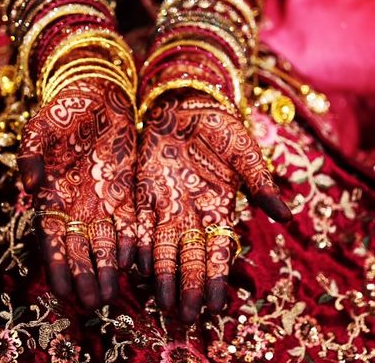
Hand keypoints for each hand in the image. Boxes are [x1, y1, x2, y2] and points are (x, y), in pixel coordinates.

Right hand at [17, 79, 136, 309]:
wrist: (100, 96)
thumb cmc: (66, 110)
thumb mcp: (42, 127)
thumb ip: (30, 153)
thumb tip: (30, 185)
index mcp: (53, 194)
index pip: (53, 237)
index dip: (56, 265)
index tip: (62, 290)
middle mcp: (78, 203)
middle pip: (80, 248)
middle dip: (85, 276)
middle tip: (93, 304)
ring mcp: (102, 198)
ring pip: (105, 241)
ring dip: (107, 268)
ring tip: (112, 294)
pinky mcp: (125, 189)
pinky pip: (129, 221)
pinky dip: (131, 241)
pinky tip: (135, 261)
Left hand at [136, 91, 290, 322]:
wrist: (186, 105)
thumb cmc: (220, 128)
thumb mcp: (244, 153)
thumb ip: (260, 182)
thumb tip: (285, 216)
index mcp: (219, 207)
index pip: (219, 250)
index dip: (217, 277)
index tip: (216, 304)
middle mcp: (193, 213)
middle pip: (191, 256)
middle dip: (189, 286)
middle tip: (186, 315)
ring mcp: (167, 204)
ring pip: (163, 247)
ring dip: (163, 274)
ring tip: (161, 302)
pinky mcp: (144, 191)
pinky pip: (139, 222)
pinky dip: (137, 242)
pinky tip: (134, 263)